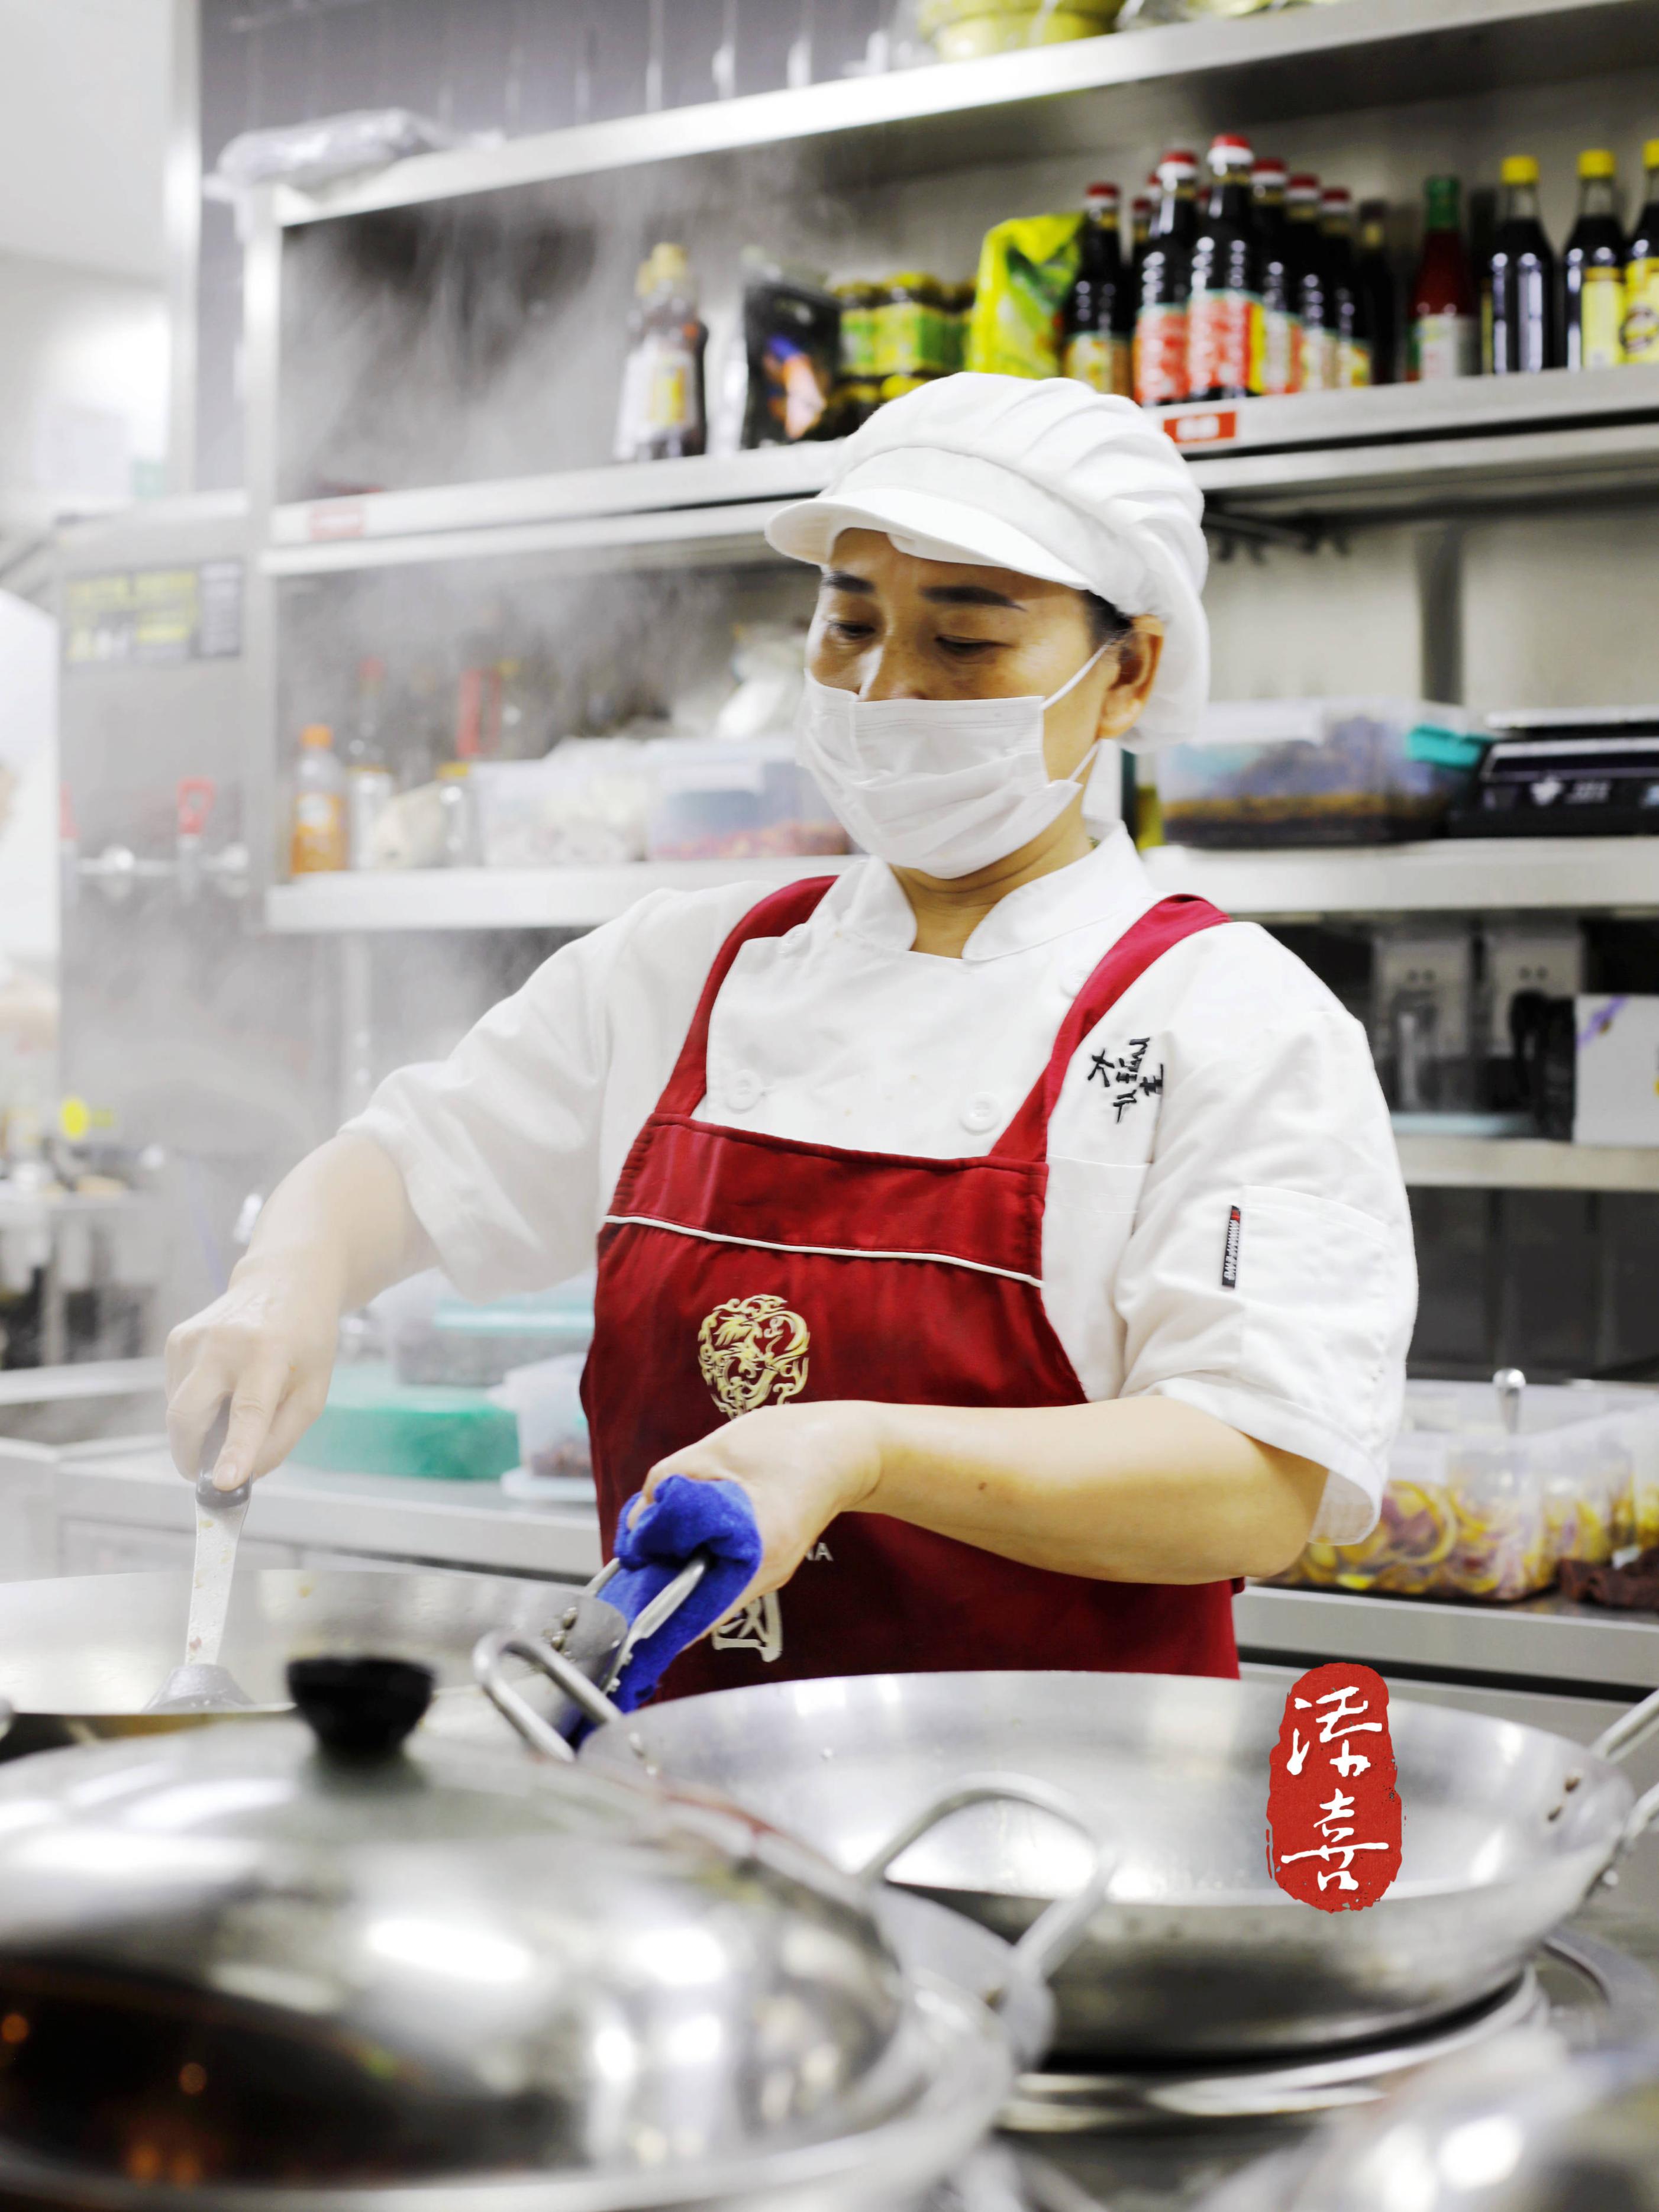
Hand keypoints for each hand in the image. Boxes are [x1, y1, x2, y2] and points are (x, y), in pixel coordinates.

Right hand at [165, 1259, 341, 1492]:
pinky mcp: (176, 1339)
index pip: (248, 1410)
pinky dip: (193, 1406)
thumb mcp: (313, 1391)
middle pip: (188, 1415)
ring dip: (195, 1430)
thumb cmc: (305, 1341)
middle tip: (206, 1475)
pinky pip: (175, 1392)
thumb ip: (281, 1438)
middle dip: (190, 1456)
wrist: (284, 1281)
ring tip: (230, 1411)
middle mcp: (224, 1342)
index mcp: (268, 1353)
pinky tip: (220, 1387)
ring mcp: (193, 1338)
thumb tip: (244, 1477)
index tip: (222, 1485)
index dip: (234, 1451)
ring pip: (177, 1409)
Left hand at [643, 1400, 885, 1605]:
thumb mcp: (714, 1451)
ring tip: (653, 1546)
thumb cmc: (789, 1443)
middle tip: (632, 1561)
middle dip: (660, 1585)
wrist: (846, 1448)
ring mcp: (770, 1574)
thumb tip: (638, 1522)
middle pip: (697, 1603)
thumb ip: (668, 1484)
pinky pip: (722, 1575)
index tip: (625, 1594)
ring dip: (677, 1573)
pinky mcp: (768, 1563)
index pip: (692, 1606)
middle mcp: (765, 1575)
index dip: (653, 1606)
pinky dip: (697, 1563)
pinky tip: (682, 1539)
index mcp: (755, 1552)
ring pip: (708, 1591)